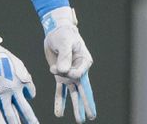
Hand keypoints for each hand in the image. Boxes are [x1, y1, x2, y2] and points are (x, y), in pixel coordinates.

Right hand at [0, 30, 38, 123]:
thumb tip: (29, 93)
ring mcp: (0, 94)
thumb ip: (25, 77)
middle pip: (24, 110)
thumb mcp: (18, 64)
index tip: (25, 95)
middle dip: (31, 121)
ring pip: (9, 115)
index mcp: (22, 80)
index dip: (29, 95)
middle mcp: (13, 90)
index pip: (31, 94)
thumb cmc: (1, 56)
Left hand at [42, 7, 95, 121]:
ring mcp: (70, 75)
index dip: (68, 74)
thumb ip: (64, 56)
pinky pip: (60, 91)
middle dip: (87, 104)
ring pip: (74, 94)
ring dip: (76, 107)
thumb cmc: (63, 34)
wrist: (55, 32)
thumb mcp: (65, 42)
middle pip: (84, 90)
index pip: (79, 75)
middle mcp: (79, 71)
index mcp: (85, 62)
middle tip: (92, 117)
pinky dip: (60, 102)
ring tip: (80, 120)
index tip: (57, 67)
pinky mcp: (60, 76)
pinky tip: (59, 113)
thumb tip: (62, 71)